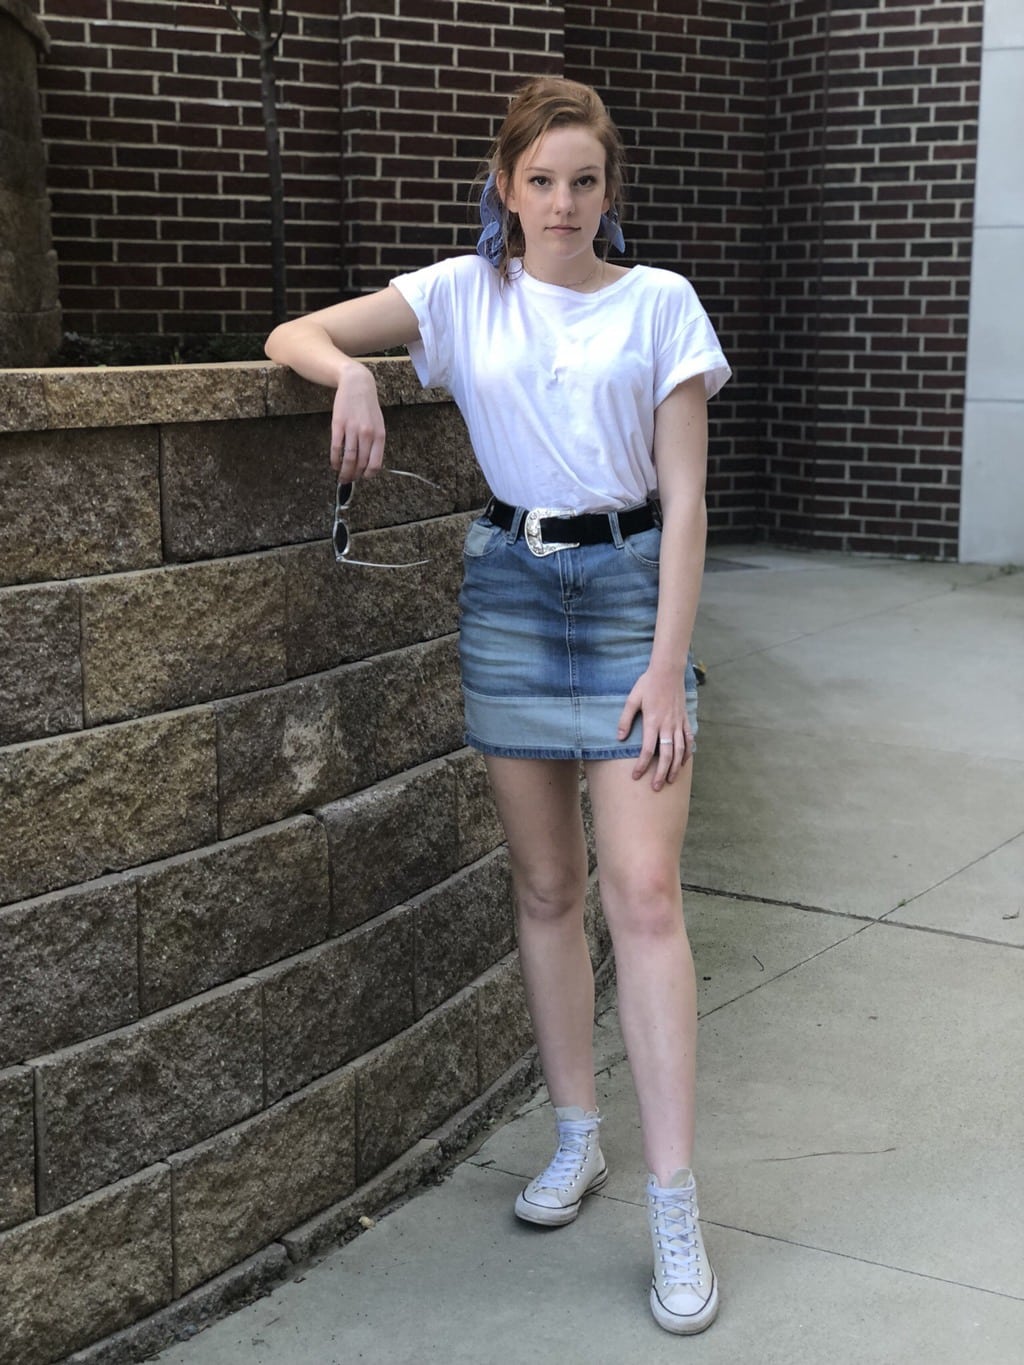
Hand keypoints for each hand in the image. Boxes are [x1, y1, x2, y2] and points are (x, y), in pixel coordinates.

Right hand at [330, 362, 385, 479]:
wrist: (357, 384)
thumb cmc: (368, 406)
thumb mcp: (378, 424)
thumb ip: (375, 442)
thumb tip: (369, 463)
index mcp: (379, 435)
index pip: (375, 463)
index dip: (368, 475)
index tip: (363, 478)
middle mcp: (367, 434)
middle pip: (360, 463)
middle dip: (354, 476)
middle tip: (348, 481)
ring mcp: (352, 429)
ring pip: (348, 458)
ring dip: (344, 471)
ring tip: (341, 477)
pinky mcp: (338, 425)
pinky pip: (336, 448)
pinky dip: (334, 460)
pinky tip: (334, 464)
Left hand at [616, 666, 693, 790]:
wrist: (668, 671)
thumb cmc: (647, 684)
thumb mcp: (632, 699)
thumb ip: (625, 719)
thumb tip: (619, 738)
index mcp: (653, 722)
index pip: (648, 750)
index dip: (641, 765)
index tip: (636, 776)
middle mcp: (667, 726)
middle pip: (666, 756)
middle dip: (661, 773)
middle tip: (656, 787)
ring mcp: (678, 723)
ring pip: (680, 751)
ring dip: (675, 767)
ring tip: (670, 780)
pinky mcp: (684, 719)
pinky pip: (688, 740)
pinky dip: (687, 752)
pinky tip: (683, 762)